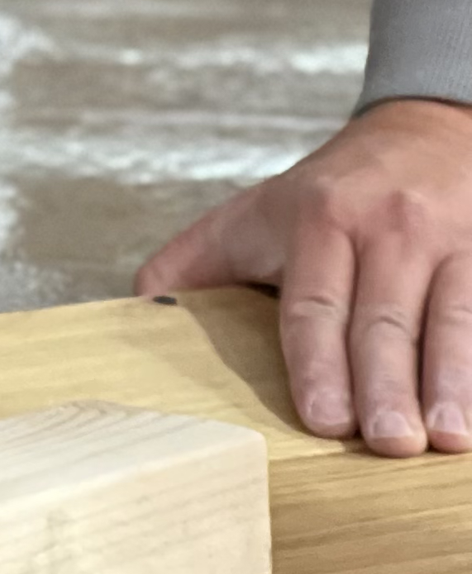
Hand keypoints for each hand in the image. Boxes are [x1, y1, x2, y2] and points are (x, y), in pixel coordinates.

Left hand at [136, 96, 471, 454]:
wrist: (425, 129)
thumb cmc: (333, 191)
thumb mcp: (254, 212)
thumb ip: (194, 263)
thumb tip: (135, 309)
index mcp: (319, 222)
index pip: (314, 304)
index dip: (318, 364)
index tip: (323, 420)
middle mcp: (387, 229)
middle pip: (384, 319)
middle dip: (386, 386)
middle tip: (388, 443)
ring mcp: (450, 240)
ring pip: (453, 318)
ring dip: (451, 382)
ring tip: (447, 438)